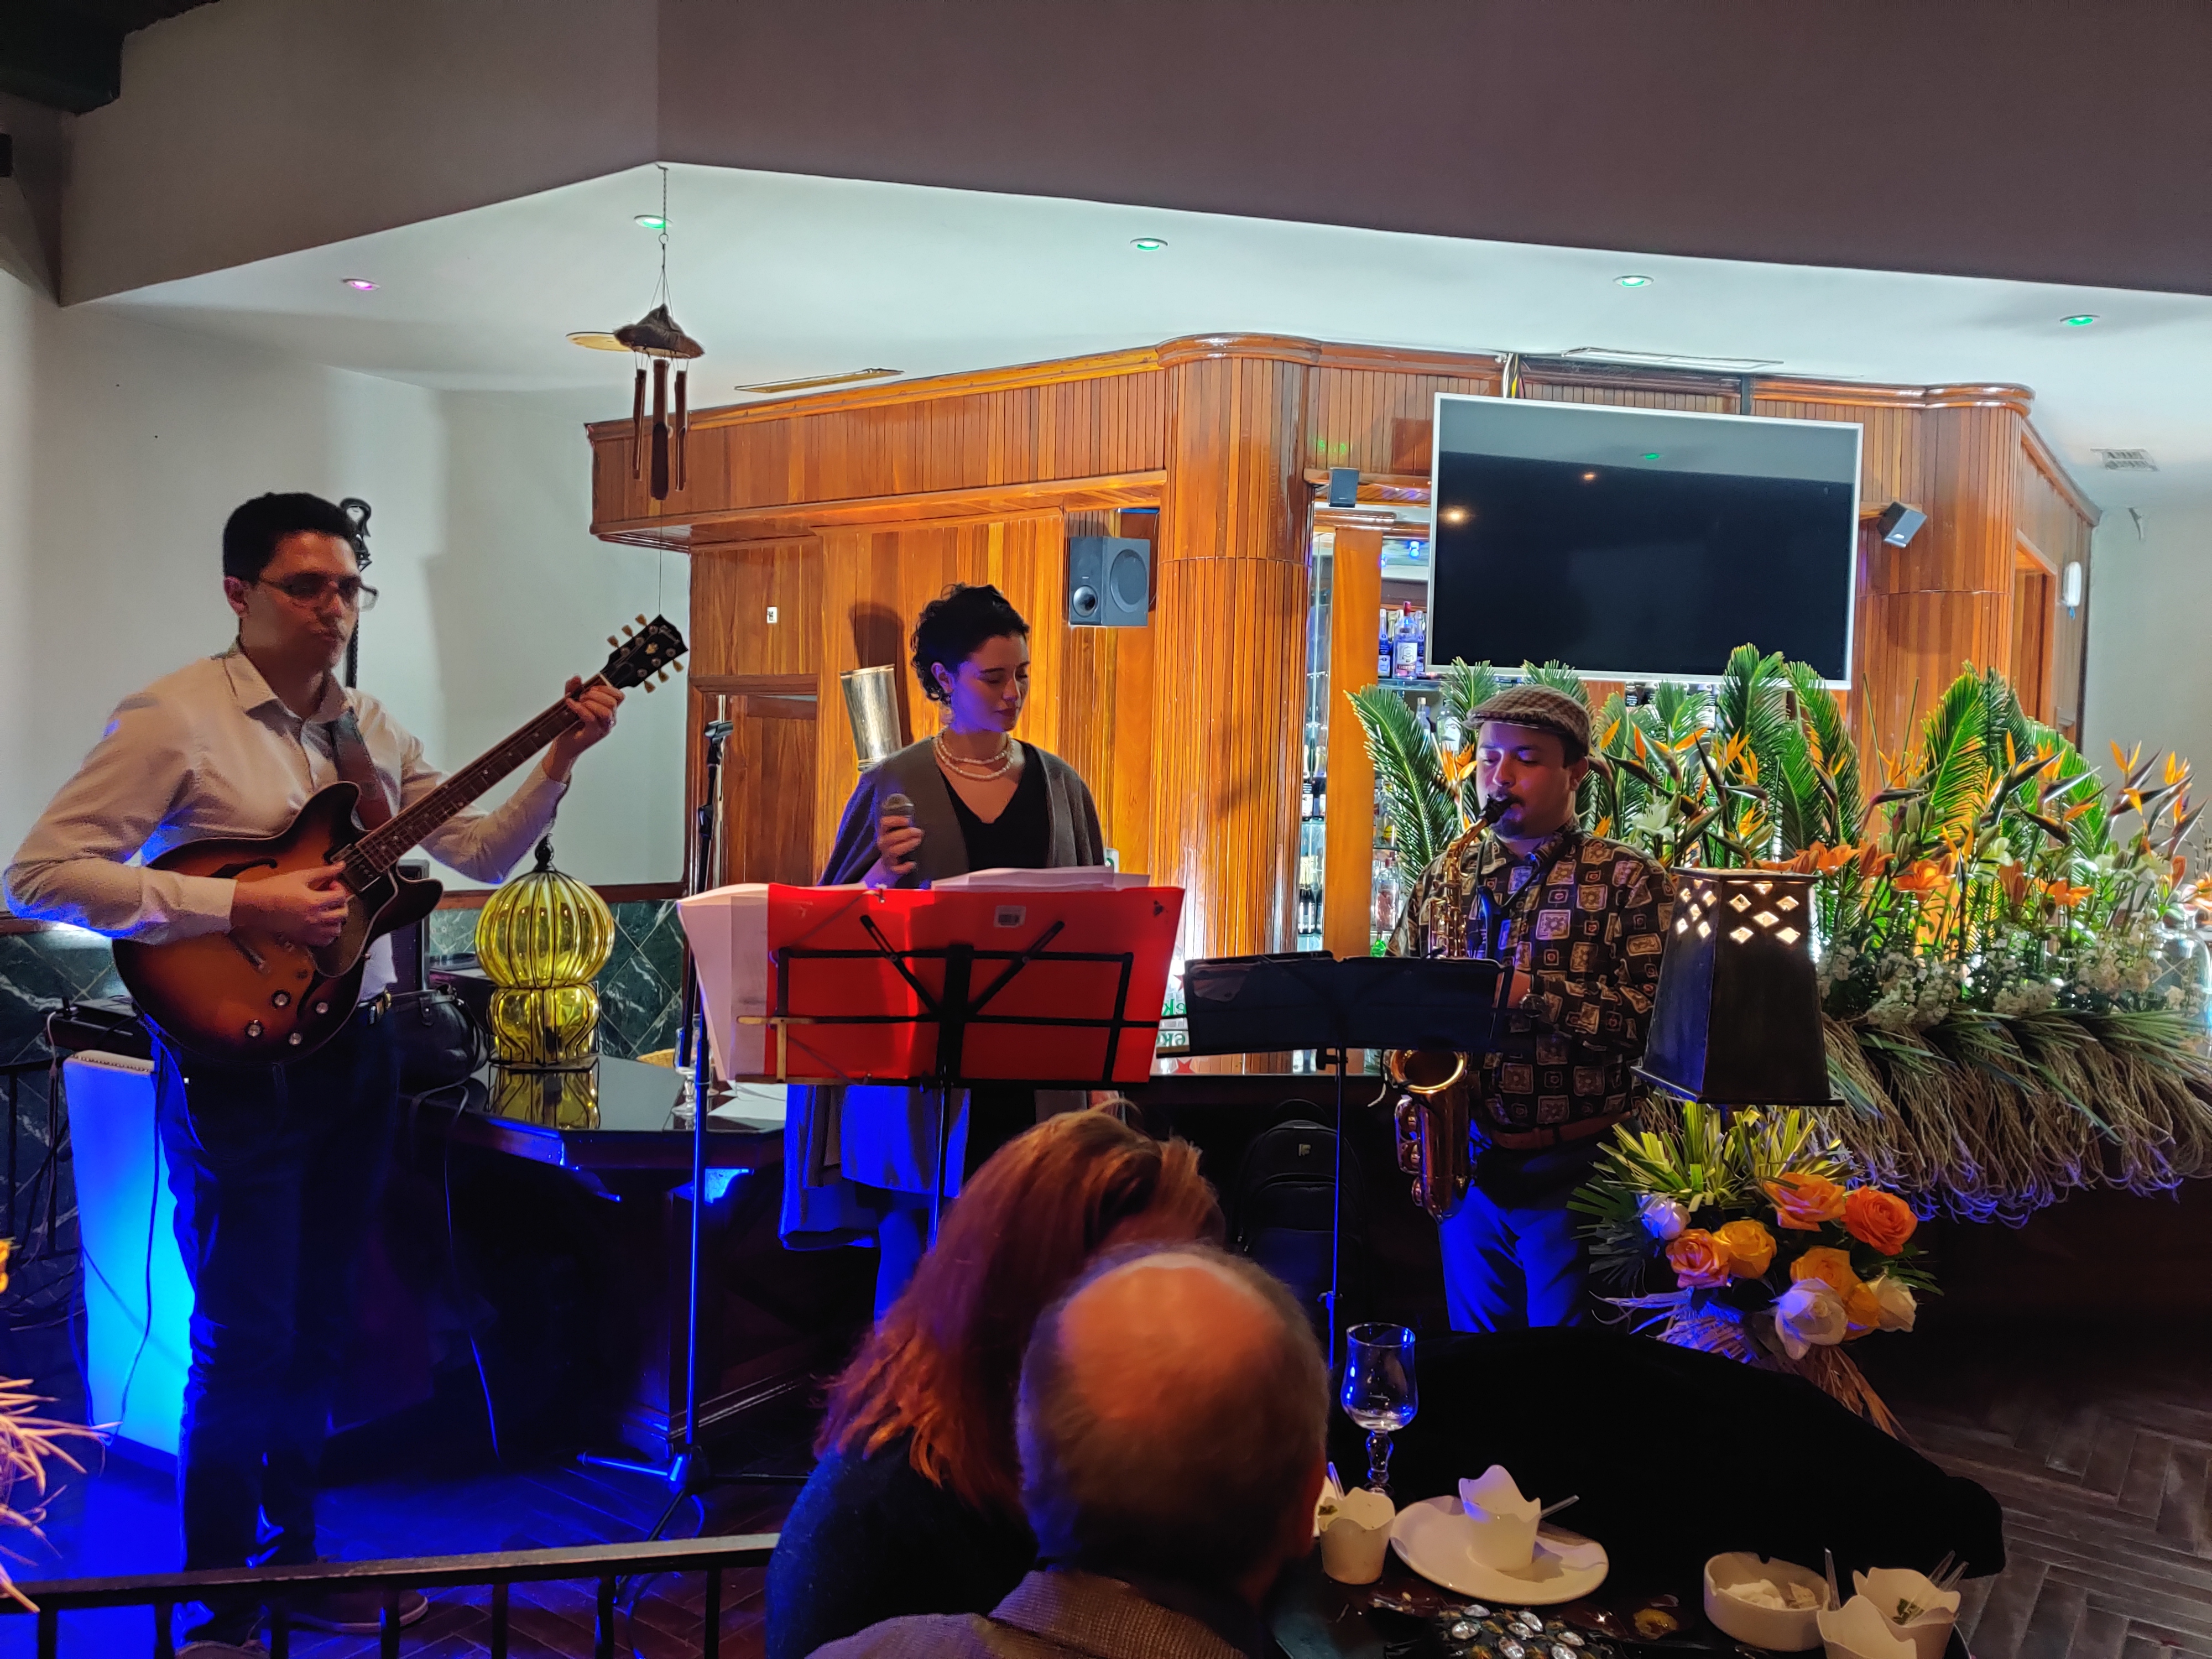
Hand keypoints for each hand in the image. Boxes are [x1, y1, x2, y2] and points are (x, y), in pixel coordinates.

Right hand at [231, 863, 352, 945]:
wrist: (253, 904)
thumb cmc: (270, 891)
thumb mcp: (299, 876)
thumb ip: (323, 871)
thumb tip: (339, 866)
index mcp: (314, 902)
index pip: (341, 897)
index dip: (339, 887)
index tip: (331, 884)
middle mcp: (313, 919)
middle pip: (342, 915)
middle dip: (341, 903)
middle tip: (332, 897)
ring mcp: (308, 930)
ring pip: (335, 931)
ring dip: (337, 920)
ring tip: (330, 911)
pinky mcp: (301, 937)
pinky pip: (323, 942)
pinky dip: (328, 935)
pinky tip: (323, 925)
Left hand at [543, 677, 623, 781]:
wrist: (564, 744)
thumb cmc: (570, 726)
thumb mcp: (572, 701)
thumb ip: (573, 688)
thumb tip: (577, 677)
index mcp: (608, 710)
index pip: (619, 696)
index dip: (607, 688)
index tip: (593, 688)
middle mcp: (609, 720)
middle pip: (613, 702)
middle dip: (596, 695)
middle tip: (582, 696)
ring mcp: (602, 728)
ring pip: (606, 711)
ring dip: (590, 702)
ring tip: (579, 703)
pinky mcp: (593, 734)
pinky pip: (591, 718)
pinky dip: (579, 708)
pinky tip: (572, 705)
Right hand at [868, 812, 922, 887]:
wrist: (889, 865)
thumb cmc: (897, 844)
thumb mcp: (896, 833)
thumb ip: (904, 826)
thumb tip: (916, 818)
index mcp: (884, 832)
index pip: (884, 823)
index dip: (895, 820)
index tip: (907, 820)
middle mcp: (883, 844)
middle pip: (890, 838)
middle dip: (906, 833)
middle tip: (918, 832)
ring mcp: (887, 856)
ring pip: (893, 851)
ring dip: (907, 845)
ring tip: (917, 841)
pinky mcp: (892, 868)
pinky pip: (896, 869)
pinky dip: (904, 867)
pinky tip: (912, 864)